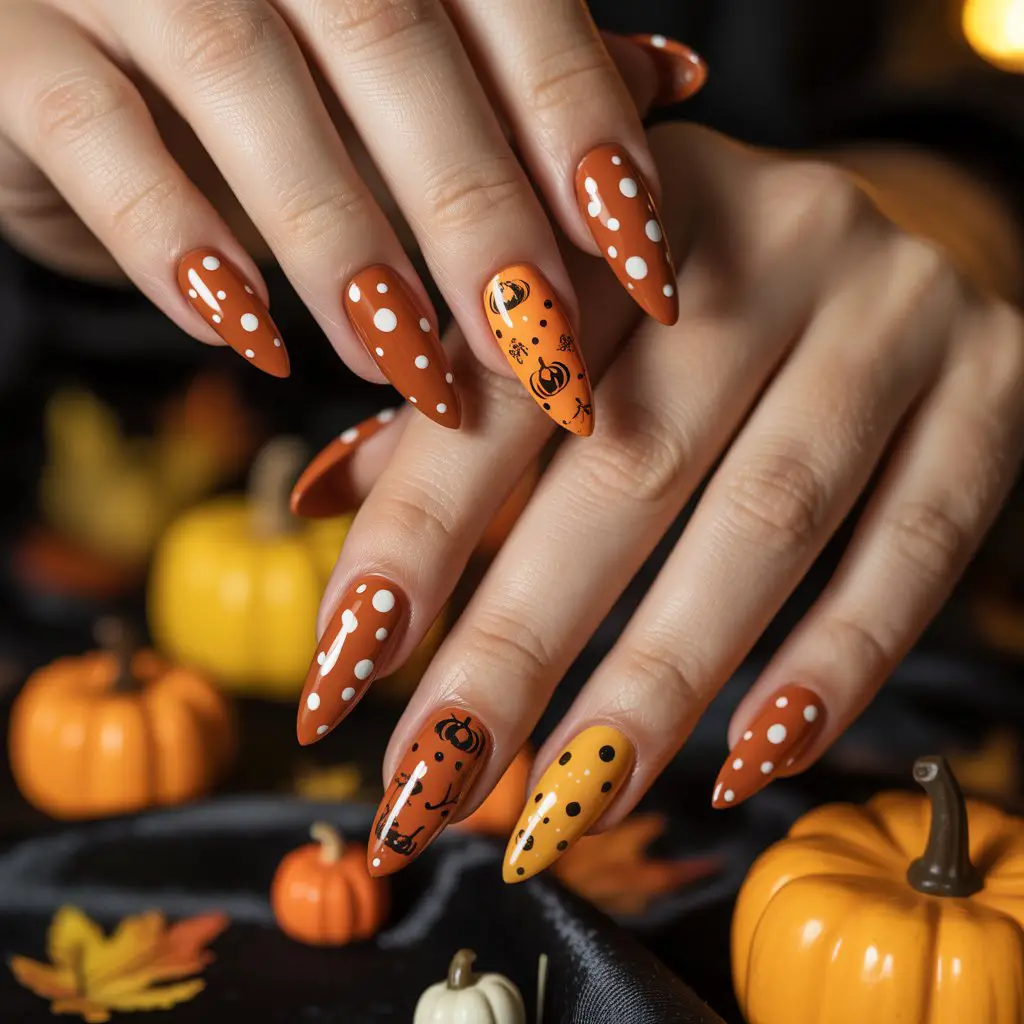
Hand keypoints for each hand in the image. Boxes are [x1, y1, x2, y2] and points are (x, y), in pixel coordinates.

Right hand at [0, 0, 704, 428]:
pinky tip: (246, 336)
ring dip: (342, 247)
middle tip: (537, 354)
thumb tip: (674, 80)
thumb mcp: (400, 68)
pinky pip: (96, 133)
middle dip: (477, 216)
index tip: (644, 271)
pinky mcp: (12, 41)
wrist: (55, 43)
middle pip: (393, 46)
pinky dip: (175, 241)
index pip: (507, 3)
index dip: (583, 133)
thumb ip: (519, 67)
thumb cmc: (259, 68)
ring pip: (247, 83)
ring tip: (407, 373)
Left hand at [290, 121, 1023, 880]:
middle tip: (429, 784)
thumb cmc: (684, 300)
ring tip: (563, 808)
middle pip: (626, 467)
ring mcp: (892, 310)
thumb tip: (326, 506)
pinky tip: (747, 760)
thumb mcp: (567, 317)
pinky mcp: (991, 386)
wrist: (888, 235)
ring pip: (766, 520)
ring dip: (657, 684)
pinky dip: (833, 664)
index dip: (415, 537)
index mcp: (622, 214)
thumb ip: (459, 406)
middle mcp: (767, 237)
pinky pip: (914, 545)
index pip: (501, 388)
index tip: (344, 674)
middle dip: (516, 647)